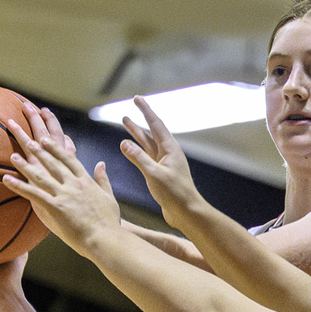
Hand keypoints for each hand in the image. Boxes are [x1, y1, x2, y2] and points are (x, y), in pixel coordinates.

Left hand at [6, 123, 121, 256]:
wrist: (106, 239)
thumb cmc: (110, 223)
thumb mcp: (109, 197)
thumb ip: (103, 179)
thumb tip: (101, 164)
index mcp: (85, 181)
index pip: (68, 159)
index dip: (55, 148)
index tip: (45, 140)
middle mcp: (73, 184)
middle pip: (52, 163)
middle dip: (38, 151)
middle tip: (27, 142)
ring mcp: (64, 195)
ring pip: (40, 175)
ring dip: (24, 165)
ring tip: (13, 156)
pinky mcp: (56, 208)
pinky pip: (33, 194)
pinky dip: (19, 186)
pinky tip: (7, 179)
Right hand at [118, 95, 200, 223]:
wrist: (186, 212)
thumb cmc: (174, 194)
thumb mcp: (154, 174)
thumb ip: (138, 158)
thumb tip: (124, 143)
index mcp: (170, 149)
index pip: (155, 124)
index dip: (145, 110)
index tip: (137, 98)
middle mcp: (168, 153)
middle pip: (151, 132)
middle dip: (139, 120)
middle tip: (126, 110)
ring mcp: (164, 163)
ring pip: (148, 144)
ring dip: (136, 134)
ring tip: (125, 122)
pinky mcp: (161, 174)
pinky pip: (147, 157)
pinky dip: (138, 150)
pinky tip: (130, 147)